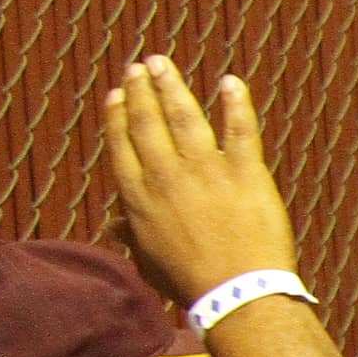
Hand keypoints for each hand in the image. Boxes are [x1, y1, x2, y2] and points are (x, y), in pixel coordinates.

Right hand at [104, 58, 298, 310]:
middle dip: (142, 90)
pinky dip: (236, 103)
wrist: (236, 293)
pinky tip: (230, 81)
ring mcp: (206, 171)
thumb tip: (112, 223)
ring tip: (162, 63)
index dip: (119, 115)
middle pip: (148, 122)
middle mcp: (166, 176)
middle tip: (139, 66)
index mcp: (139, 196)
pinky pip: (240, 128)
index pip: (123, 144)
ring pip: (185, 116)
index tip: (118, 93)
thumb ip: (131, 232)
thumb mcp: (149, 258)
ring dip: (172, 86)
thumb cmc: (190, 281)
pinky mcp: (245, 172)